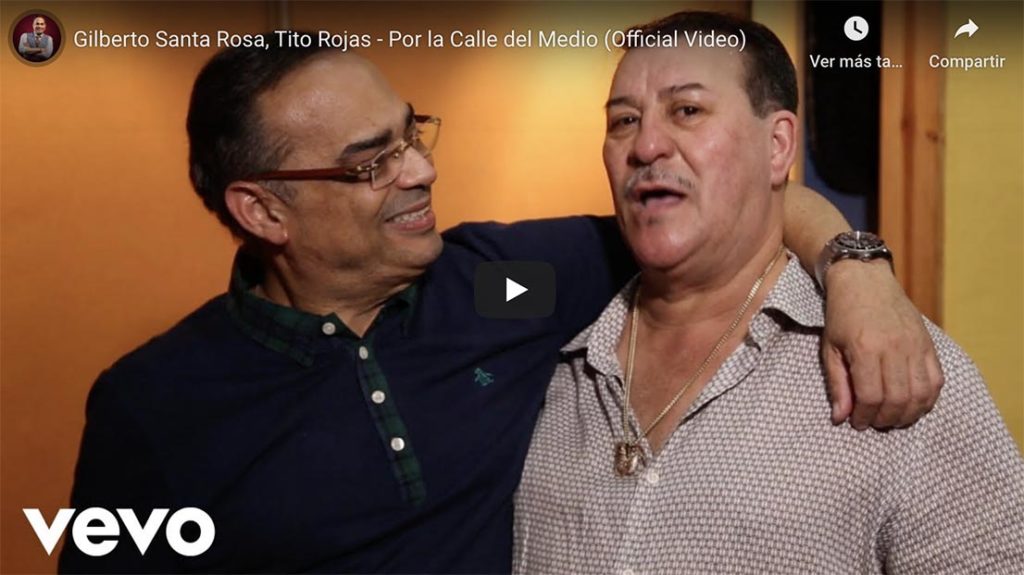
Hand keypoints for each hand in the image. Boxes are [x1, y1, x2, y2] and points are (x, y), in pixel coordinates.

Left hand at [821, 260, 943, 428]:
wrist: (864, 280)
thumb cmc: (842, 315)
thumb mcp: (830, 349)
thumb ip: (837, 384)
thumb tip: (840, 418)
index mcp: (866, 348)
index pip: (871, 397)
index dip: (864, 416)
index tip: (857, 422)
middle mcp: (895, 348)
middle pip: (897, 400)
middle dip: (885, 419)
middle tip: (873, 422)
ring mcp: (915, 345)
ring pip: (921, 394)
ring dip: (907, 414)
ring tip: (892, 418)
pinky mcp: (928, 344)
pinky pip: (936, 381)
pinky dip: (927, 400)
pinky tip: (912, 405)